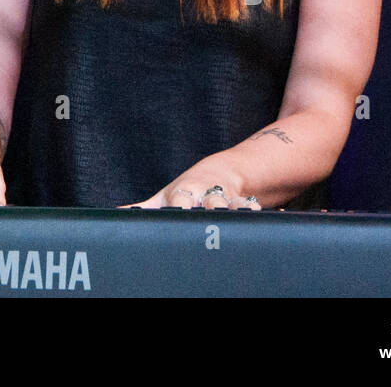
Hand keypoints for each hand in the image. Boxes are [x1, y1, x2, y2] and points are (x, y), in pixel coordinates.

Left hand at [120, 163, 260, 210]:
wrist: (221, 174)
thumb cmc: (186, 192)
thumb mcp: (163, 199)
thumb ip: (142, 209)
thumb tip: (117, 216)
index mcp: (184, 195)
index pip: (181, 200)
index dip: (180, 206)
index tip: (179, 212)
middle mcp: (206, 196)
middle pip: (210, 201)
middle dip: (213, 206)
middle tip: (214, 213)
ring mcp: (228, 200)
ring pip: (235, 204)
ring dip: (240, 208)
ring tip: (246, 211)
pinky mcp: (246, 205)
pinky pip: (256, 210)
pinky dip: (261, 213)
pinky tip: (274, 216)